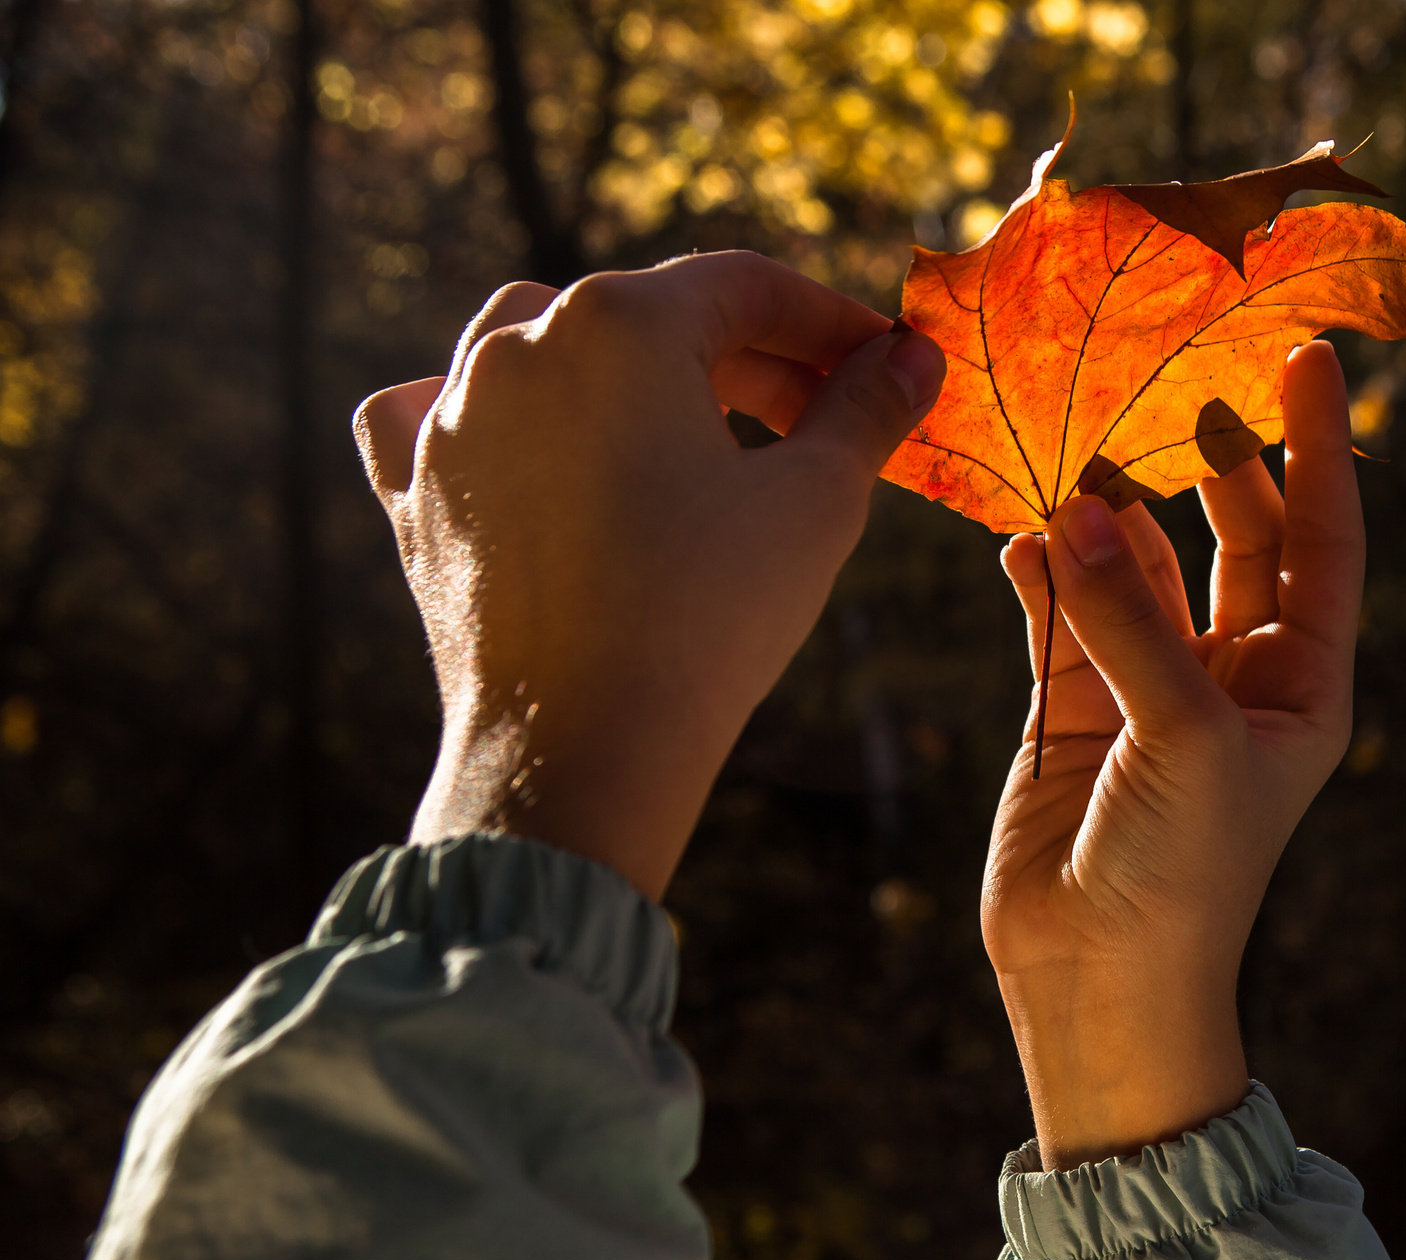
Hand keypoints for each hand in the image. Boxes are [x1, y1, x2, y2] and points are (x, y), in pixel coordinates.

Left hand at [353, 251, 945, 899]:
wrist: (582, 747)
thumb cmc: (710, 617)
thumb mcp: (817, 501)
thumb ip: (866, 410)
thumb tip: (911, 359)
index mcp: (619, 323)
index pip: (744, 287)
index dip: (828, 320)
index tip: (881, 363)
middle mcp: (520, 346)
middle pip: (652, 317)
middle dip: (746, 359)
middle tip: (819, 419)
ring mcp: (452, 417)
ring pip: (537, 343)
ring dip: (622, 370)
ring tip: (687, 428)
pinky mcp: (415, 492)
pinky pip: (427, 412)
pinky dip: (482, 411)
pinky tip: (522, 436)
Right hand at [982, 341, 1364, 1167]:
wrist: (1104, 980)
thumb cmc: (1186, 872)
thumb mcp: (1184, 736)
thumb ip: (1129, 616)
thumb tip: (1073, 502)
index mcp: (1302, 681)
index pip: (1323, 538)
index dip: (1319, 446)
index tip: (1311, 351)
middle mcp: (1234, 670)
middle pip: (1231, 529)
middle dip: (1205, 455)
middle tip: (1169, 371)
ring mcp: (1149, 679)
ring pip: (1133, 557)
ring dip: (1104, 503)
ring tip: (1071, 433)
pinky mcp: (1070, 700)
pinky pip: (1057, 603)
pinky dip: (1038, 561)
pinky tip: (1018, 521)